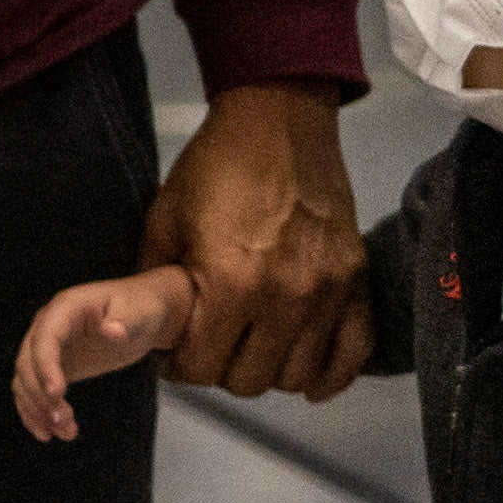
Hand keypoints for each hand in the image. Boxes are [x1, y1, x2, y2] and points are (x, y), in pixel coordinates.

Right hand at [13, 266, 197, 441]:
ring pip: (26, 381)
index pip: (44, 338)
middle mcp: (48, 327)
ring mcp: (49, 348)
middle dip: (40, 395)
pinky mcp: (55, 367)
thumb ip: (124, 320)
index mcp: (64, 309)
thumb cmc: (140, 308)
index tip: (57, 394)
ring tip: (64, 433)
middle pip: (28, 363)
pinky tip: (47, 433)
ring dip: (37, 409)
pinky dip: (35, 412)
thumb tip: (112, 331)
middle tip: (63, 421)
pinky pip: (34, 390)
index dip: (45, 366)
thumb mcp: (138, 311)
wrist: (141, 316)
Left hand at [149, 83, 367, 397]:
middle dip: (221, 369)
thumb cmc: (213, 168)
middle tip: (212, 345)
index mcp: (230, 282)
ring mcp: (328, 291)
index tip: (175, 353)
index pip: (201, 368)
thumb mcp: (164, 221)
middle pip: (249, 381)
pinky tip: (306, 372)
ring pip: (297, 376)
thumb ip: (155, 285)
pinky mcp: (357, 281)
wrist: (279, 120)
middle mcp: (285, 296)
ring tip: (252, 346)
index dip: (179, 366)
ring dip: (270, 370)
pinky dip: (330, 373)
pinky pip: (352, 355)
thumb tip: (145, 332)